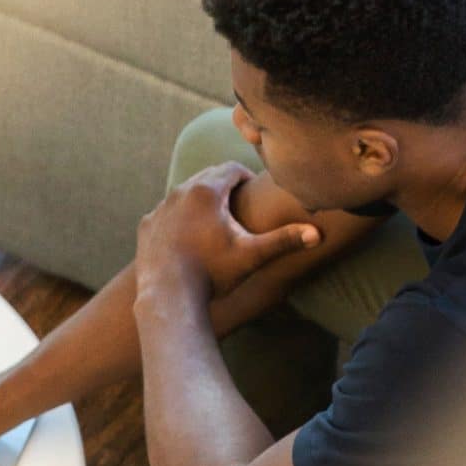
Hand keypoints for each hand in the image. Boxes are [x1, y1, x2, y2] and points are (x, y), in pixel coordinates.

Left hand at [134, 163, 321, 300]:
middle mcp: (180, 192)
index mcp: (207, 191)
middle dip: (223, 186)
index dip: (246, 177)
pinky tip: (188, 234)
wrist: (168, 296)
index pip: (231, 168)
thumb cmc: (213, 274)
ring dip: (200, 201)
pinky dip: (178, 218)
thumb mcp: (252, 255)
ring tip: (215, 219)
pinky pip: (166, 212)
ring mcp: (160, 208)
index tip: (253, 189)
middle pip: (207, 177)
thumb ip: (284, 240)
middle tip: (237, 201)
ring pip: (184, 194)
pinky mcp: (147, 225)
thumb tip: (318, 234)